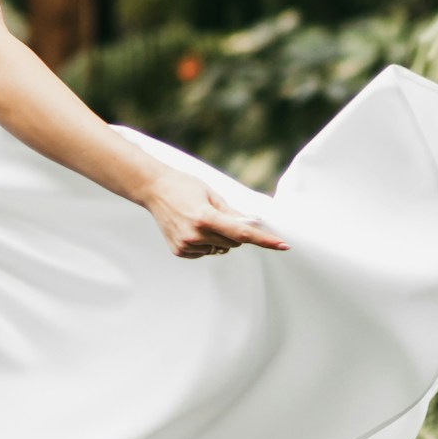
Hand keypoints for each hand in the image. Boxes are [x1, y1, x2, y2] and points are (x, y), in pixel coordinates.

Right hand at [142, 167, 287, 260]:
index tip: (283, 245)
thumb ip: (233, 213)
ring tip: (201, 218)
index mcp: (205, 218)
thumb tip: (254, 225)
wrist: (154, 189)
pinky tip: (192, 228)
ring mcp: (187, 245)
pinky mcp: (180, 251)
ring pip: (220, 248)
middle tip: (221, 214)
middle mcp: (196, 235)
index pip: (243, 233)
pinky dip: (206, 242)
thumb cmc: (185, 187)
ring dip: (220, 237)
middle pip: (234, 242)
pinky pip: (206, 252)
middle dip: (236, 231)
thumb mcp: (212, 194)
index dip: (265, 240)